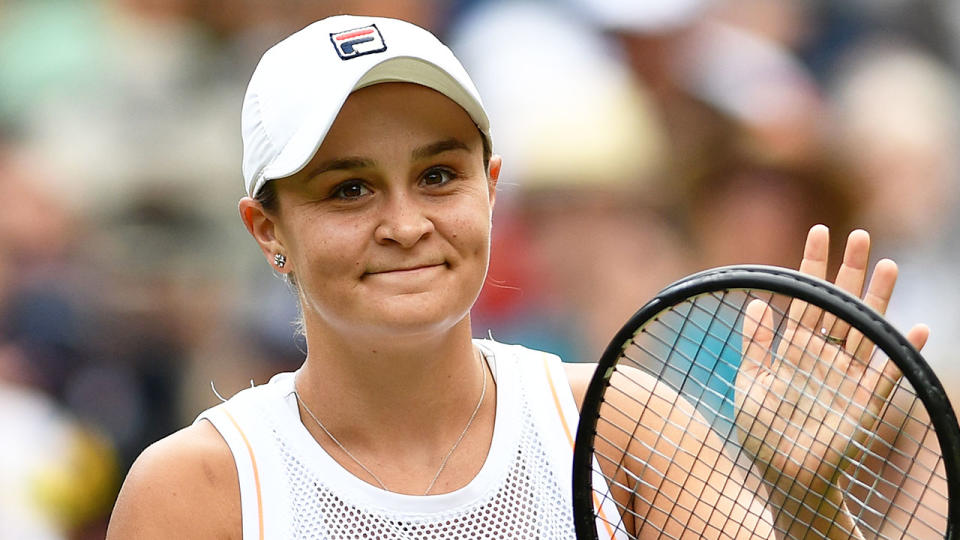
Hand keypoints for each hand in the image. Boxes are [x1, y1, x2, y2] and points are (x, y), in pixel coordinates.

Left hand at [734, 225, 928, 535]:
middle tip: (861, 235)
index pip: (806, 298)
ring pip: (866, 328)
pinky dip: (902, 354)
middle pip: (840, 304)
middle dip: (850, 271)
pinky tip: (917, 330)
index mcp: (795, 347)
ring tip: (888, 265)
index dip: (812, 265)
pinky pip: (887, 374)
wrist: (783, 474)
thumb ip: (755, 345)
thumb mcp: (750, 383)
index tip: (819, 231)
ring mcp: (847, 376)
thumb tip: (756, 302)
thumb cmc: (763, 431)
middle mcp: (825, 355)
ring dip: (878, 299)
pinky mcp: (864, 402)